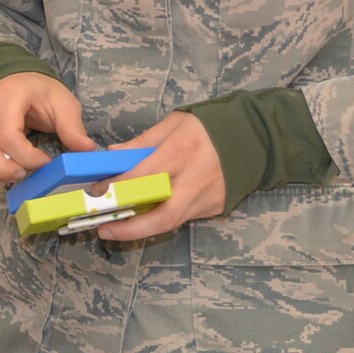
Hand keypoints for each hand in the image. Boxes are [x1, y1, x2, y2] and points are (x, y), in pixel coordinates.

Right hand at [0, 72, 96, 192]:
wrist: (17, 82)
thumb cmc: (40, 94)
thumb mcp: (62, 103)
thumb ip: (72, 127)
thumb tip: (86, 150)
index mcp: (6, 94)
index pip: (7, 135)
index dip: (27, 158)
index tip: (45, 163)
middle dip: (1, 170)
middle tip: (23, 174)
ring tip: (11, 175)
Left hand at [93, 111, 224, 241]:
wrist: (255, 138)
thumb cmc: (210, 126)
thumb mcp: (175, 123)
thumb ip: (143, 142)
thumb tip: (112, 155)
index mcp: (183, 152)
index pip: (145, 176)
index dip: (118, 186)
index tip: (97, 191)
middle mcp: (195, 180)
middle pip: (161, 215)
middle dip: (130, 228)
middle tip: (104, 229)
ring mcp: (207, 198)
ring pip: (171, 222)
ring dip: (142, 229)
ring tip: (117, 228)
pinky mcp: (214, 208)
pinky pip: (183, 217)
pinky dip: (162, 218)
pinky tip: (145, 217)